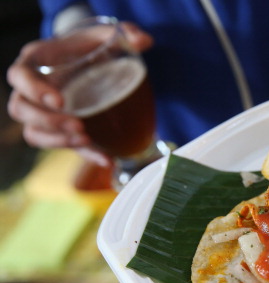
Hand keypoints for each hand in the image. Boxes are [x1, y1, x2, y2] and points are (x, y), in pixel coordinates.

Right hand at [6, 22, 152, 165]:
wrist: (93, 61)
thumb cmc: (91, 46)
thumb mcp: (106, 35)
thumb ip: (125, 33)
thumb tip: (144, 41)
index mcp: (38, 62)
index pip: (19, 76)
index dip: (33, 90)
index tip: (60, 102)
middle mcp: (34, 89)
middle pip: (21, 110)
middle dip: (48, 122)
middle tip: (79, 126)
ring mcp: (45, 112)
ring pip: (35, 133)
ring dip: (59, 142)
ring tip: (88, 140)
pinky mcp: (63, 129)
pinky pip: (67, 146)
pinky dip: (87, 155)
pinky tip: (108, 159)